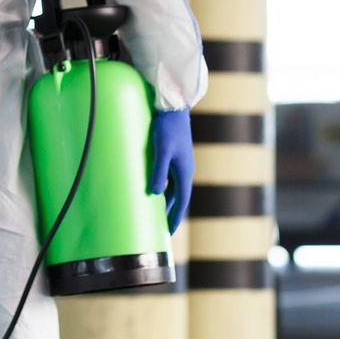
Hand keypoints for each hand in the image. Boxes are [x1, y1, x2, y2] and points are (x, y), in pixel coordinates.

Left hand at [149, 109, 193, 232]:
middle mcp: (185, 170)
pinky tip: (154, 188)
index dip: (175, 217)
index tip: (169, 232)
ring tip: (156, 213)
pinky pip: (170, 177)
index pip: (182, 201)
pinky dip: (164, 187)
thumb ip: (158, 172)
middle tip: (162, 228)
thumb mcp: (161, 150)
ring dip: (167, 200)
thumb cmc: (167, 127)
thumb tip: (154, 194)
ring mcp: (180, 162)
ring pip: (174, 187)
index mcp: (184, 172)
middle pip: (179, 197)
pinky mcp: (175, 155)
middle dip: (171, 212)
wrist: (174, 106)